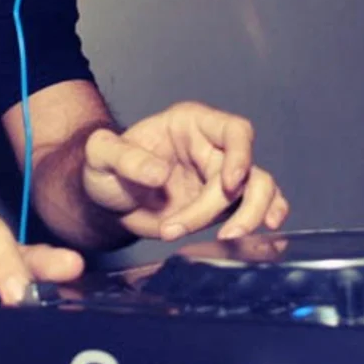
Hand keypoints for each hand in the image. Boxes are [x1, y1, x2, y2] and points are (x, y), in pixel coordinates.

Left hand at [82, 101, 288, 241]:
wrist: (107, 200)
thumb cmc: (106, 167)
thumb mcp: (101, 155)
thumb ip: (125, 159)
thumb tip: (160, 175)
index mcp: (192, 124)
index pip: (234, 130)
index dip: (240, 155)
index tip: (230, 183)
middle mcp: (213, 148)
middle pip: (248, 169)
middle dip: (234, 203)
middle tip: (219, 232)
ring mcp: (221, 178)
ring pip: (261, 189)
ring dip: (252, 215)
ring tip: (229, 238)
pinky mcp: (222, 206)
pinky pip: (255, 209)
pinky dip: (263, 221)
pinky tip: (262, 238)